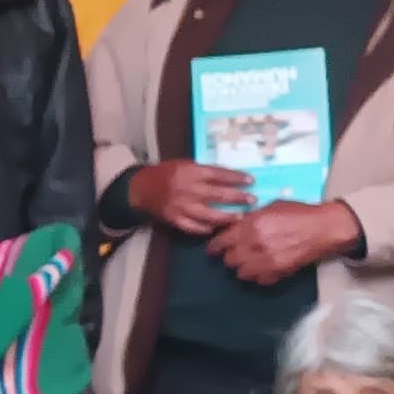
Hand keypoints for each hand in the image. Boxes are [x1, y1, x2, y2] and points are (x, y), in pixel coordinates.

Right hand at [129, 159, 255, 237]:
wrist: (141, 188)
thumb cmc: (165, 173)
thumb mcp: (184, 164)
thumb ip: (203, 171)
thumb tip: (229, 177)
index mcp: (190, 171)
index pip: (218, 174)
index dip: (236, 177)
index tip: (250, 180)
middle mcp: (187, 189)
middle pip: (218, 194)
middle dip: (237, 198)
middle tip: (252, 200)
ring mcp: (181, 206)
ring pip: (209, 214)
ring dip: (227, 216)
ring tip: (240, 217)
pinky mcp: (175, 219)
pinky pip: (195, 227)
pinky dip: (207, 228)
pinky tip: (217, 228)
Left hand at [204, 200, 361, 285]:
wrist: (324, 227)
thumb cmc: (299, 212)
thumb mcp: (270, 207)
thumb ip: (251, 217)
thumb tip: (237, 224)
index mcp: (251, 225)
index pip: (221, 242)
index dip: (214, 247)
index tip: (212, 251)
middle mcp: (255, 245)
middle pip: (229, 260)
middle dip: (230, 257)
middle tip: (236, 253)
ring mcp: (267, 261)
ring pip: (241, 274)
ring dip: (243, 269)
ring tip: (250, 262)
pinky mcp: (280, 272)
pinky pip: (260, 281)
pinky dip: (259, 277)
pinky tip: (264, 269)